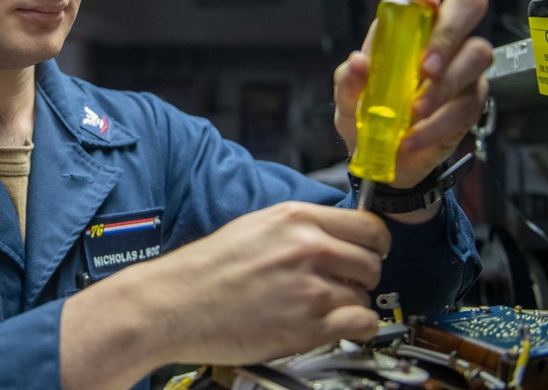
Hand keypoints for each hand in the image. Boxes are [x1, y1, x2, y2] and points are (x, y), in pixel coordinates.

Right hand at [61, 202, 390, 387]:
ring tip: (320, 308)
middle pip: (373, 261)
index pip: (368, 226)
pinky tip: (332, 327)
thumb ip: (300, 228)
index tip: (365, 253)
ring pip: (366, 296)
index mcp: (295, 218)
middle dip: (361, 275)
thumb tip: (336, 237)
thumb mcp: (256, 227)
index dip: (372, 244)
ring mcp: (311, 288)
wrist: (174, 304)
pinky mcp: (308, 325)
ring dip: (350, 304)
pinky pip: (362, 325)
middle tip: (340, 285)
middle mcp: (308, 247)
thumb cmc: (206, 269)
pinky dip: (355, 329)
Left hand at [333, 0, 492, 190]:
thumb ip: (348, 81)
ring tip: (415, 111)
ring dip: (446, 84)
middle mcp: (439, 35)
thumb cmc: (367, 115)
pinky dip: (440, 121)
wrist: (384, 160)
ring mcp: (462, 65)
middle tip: (424, 69)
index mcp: (406, 22)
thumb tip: (358, 63)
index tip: (421, 2)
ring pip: (479, 51)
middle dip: (449, 32)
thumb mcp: (347, 99)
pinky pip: (470, 101)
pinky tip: (416, 136)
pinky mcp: (472, 98)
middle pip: (468, 2)